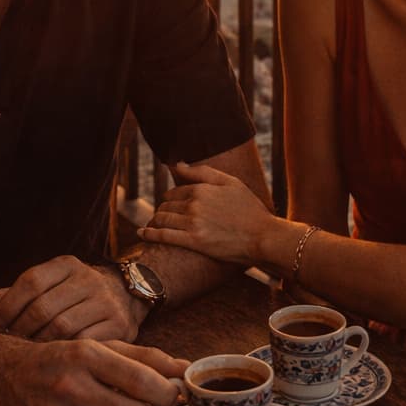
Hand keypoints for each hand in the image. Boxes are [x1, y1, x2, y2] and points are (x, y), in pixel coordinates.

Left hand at [0, 257, 139, 341]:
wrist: (127, 298)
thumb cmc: (73, 297)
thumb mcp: (48, 287)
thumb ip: (14, 297)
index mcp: (67, 264)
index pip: (31, 280)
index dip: (7, 305)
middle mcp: (89, 278)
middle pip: (43, 307)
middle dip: (20, 329)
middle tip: (9, 344)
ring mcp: (106, 302)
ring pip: (62, 328)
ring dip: (39, 344)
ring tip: (27, 353)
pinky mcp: (120, 325)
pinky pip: (83, 344)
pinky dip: (64, 353)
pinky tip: (53, 360)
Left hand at [140, 161, 277, 264]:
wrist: (263, 236)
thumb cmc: (249, 209)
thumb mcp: (230, 182)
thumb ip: (202, 172)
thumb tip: (177, 164)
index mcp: (202, 188)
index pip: (174, 192)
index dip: (170, 199)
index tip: (169, 205)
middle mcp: (194, 204)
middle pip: (166, 206)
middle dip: (162, 211)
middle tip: (161, 217)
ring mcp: (193, 223)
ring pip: (162, 219)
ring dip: (154, 221)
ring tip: (152, 225)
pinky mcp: (194, 241)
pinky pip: (164, 236)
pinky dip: (149, 234)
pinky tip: (142, 234)